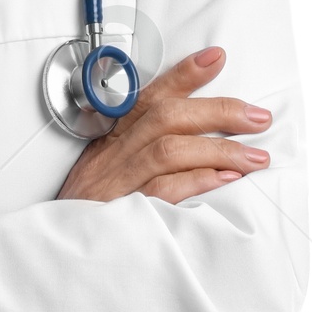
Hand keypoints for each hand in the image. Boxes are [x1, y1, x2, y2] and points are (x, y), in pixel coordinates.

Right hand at [56, 47, 272, 203]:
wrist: (53, 253)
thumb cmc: (86, 212)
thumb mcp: (106, 172)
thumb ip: (141, 153)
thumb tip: (195, 142)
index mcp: (112, 140)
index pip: (150, 97)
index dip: (183, 75)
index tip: (216, 58)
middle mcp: (114, 155)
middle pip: (166, 117)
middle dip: (217, 111)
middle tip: (258, 117)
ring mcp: (118, 182)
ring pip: (169, 149)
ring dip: (218, 148)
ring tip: (255, 157)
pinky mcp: (122, 212)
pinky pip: (162, 190)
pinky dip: (196, 181)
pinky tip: (225, 180)